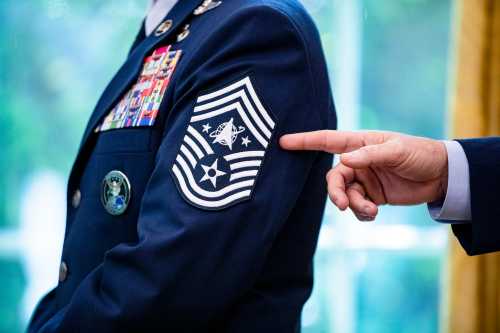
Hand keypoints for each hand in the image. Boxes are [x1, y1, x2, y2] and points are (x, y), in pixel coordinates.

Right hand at [280, 130, 447, 220]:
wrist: (442, 176)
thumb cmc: (420, 154)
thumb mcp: (398, 150)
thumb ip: (370, 155)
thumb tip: (343, 160)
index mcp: (361, 144)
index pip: (328, 141)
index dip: (305, 141)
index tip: (283, 142)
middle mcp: (358, 161)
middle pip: (334, 178)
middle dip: (336, 193)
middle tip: (342, 205)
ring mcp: (364, 180)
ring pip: (345, 196)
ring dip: (353, 206)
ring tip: (371, 211)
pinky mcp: (372, 196)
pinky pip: (357, 208)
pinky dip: (362, 213)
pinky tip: (375, 214)